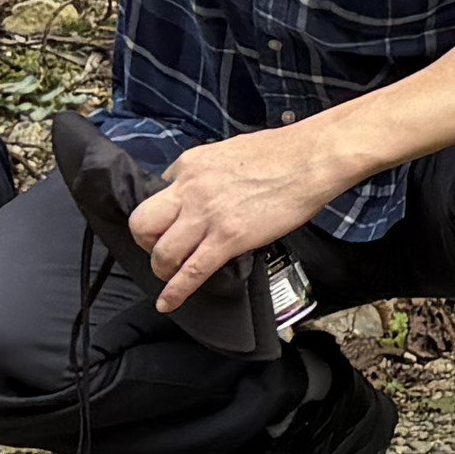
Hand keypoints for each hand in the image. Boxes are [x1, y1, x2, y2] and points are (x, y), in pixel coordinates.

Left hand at [134, 126, 338, 310]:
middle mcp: (190, 189)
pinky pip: (191, 272)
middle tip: (161, 249)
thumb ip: (209, 170)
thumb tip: (206, 188)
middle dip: (147, 243)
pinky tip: (168, 303)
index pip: (158, 192)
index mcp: (191, 164)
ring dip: (163, 269)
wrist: (312, 158)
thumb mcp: (230, 150)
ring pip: (162, 253)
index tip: (172, 224)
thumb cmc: (283, 151)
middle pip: (142, 224)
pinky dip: (175, 293)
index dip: (165, 213)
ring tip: (172, 275)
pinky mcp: (228, 238)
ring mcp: (207, 215)